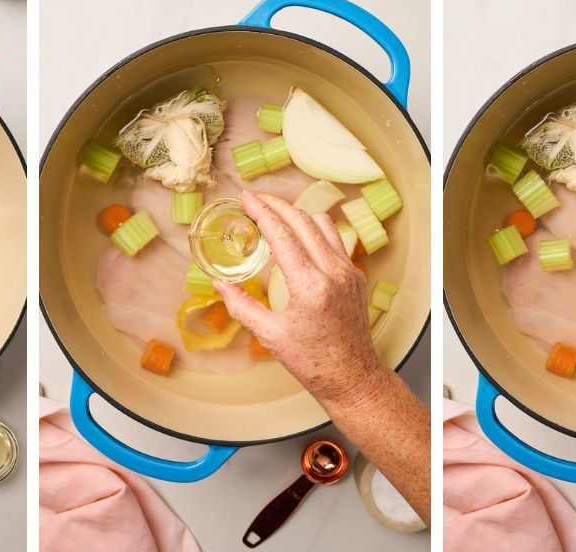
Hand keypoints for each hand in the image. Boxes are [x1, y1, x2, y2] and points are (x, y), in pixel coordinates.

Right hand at [213, 191, 384, 405]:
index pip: (282, 234)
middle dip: (277, 205)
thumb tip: (219, 284)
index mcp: (310, 285)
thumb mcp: (270, 336)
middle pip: (303, 221)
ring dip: (298, 214)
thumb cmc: (312, 362)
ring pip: (324, 224)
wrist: (352, 377)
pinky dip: (315, 230)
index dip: (261, 212)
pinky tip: (301, 236)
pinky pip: (336, 240)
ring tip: (277, 213)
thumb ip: (241, 306)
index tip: (246, 198)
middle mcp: (334, 272)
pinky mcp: (357, 276)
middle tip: (255, 199)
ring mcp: (349, 272)